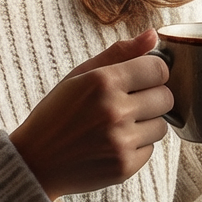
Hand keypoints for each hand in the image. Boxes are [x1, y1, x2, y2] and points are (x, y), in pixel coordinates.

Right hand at [9, 31, 173, 199]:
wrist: (35, 162)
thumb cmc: (57, 113)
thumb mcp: (80, 76)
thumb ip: (119, 53)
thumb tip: (154, 34)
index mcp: (102, 81)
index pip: (158, 69)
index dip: (152, 73)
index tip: (140, 79)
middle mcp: (114, 110)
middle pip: (166, 97)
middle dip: (152, 98)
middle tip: (129, 104)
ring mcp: (120, 141)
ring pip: (162, 125)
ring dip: (146, 125)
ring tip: (118, 126)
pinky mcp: (124, 167)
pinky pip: (150, 150)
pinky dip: (136, 147)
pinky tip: (112, 145)